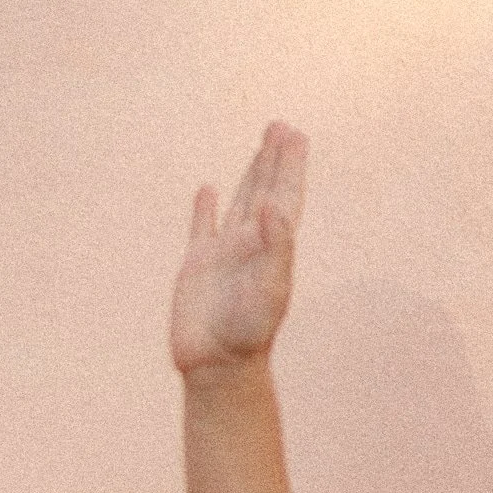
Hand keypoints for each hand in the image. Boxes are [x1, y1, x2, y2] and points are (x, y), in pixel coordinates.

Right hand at [171, 121, 307, 375]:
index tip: (295, 135)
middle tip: (281, 127)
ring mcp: (224, 253)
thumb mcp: (270, 288)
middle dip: (274, 160)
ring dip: (249, 175)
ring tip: (259, 147)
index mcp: (272, 247)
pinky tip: (208, 191)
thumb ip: (276, 246)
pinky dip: (206, 208)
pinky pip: (202, 227)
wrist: (218, 365)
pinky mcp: (198, 265)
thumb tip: (272, 204)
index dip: (290, 167)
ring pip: (239, 203)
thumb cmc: (248, 332)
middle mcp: (251, 244)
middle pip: (265, 192)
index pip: (284, 197)